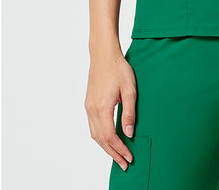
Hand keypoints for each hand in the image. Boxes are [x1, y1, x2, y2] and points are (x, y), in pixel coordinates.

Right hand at [84, 50, 137, 171]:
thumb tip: (129, 133)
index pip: (110, 137)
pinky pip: (93, 127)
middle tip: (124, 163)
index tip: (130, 157)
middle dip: (113, 153)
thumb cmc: (118, 69)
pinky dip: (101, 137)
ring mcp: (88, 107)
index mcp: (102, 108)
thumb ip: (129, 113)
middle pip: (101, 140)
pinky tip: (109, 140)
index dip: (120, 149)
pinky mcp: (88, 104)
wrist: (103, 55)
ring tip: (118, 155)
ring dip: (106, 147)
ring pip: (95, 135)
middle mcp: (92, 110)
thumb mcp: (129, 90)